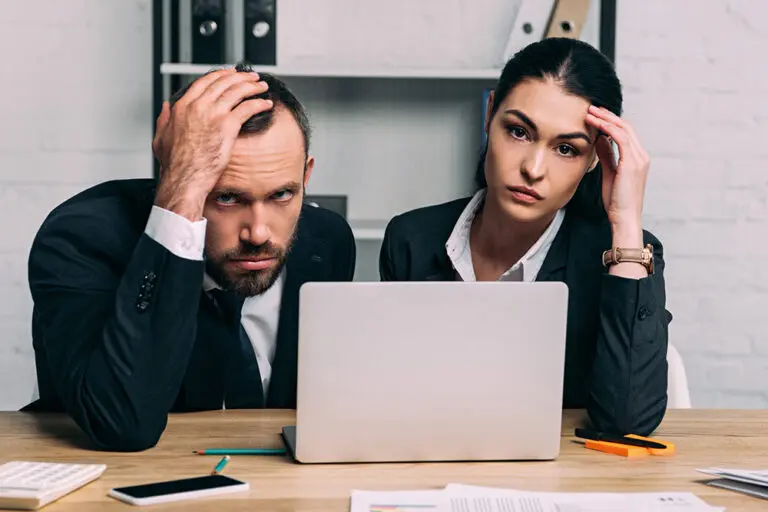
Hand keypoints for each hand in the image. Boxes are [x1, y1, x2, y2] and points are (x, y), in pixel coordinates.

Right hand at [152, 68, 272, 220]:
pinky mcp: (227, 125)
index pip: (205, 81)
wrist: (185, 178)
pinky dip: (259, 103)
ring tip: (261, 86)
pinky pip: (248, 107)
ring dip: (252, 86)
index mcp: (183, 106)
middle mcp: (198, 105)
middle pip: (223, 82)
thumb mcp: (161, 137)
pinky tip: (266, 104)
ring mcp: (213, 113)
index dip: (221, 74)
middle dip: (240, 77)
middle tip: (251, 77)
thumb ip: (164, 119)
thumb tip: (166, 107)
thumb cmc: (175, 164)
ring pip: (237, 90)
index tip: (231, 74)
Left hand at [585, 105, 649, 240]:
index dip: (610, 122)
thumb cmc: (616, 201)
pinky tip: (596, 125)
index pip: (625, 133)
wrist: (624, 217)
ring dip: (605, 119)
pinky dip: (608, 129)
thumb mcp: (610, 174)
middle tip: (591, 108)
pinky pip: (621, 138)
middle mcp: (641, 156)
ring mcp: (639, 158)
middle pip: (625, 127)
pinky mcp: (632, 163)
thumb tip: (600, 140)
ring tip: (590, 113)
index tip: (595, 116)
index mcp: (637, 159)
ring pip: (623, 129)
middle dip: (607, 116)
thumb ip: (607, 156)